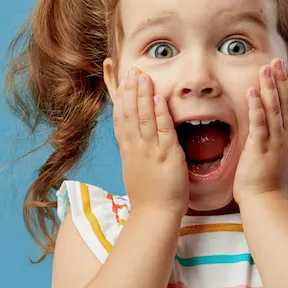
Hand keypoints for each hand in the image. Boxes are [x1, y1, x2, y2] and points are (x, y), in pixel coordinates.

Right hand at [112, 68, 189, 217]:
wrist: (154, 216)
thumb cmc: (149, 196)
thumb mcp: (136, 169)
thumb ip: (136, 152)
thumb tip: (135, 140)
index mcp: (129, 150)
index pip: (121, 119)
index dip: (120, 98)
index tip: (121, 81)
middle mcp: (136, 148)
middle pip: (129, 114)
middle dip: (130, 90)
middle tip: (132, 71)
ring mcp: (150, 151)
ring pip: (143, 118)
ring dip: (142, 95)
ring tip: (142, 76)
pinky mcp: (166, 156)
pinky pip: (163, 130)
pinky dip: (160, 113)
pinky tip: (158, 98)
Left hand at [233, 58, 287, 207]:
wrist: (267, 204)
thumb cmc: (270, 186)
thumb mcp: (281, 159)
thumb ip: (280, 142)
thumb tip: (280, 131)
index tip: (285, 70)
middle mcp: (287, 138)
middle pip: (286, 103)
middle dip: (281, 80)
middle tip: (276, 60)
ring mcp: (276, 144)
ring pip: (275, 109)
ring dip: (270, 87)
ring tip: (266, 68)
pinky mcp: (262, 150)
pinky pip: (260, 124)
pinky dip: (257, 107)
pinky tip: (252, 91)